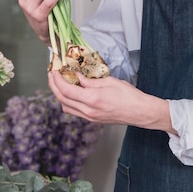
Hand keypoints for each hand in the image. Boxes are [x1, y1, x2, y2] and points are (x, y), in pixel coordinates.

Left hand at [48, 70, 175, 133]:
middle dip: (54, 86)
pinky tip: (72, 93)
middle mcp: (88, 111)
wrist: (140, 112)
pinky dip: (69, 101)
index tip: (54, 71)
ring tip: (61, 83)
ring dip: (60, 95)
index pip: (66, 90)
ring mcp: (90, 118)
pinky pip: (75, 111)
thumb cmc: (129, 95)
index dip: (56, 80)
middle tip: (52, 75)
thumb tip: (77, 77)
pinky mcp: (93, 120)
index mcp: (92, 99)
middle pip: (62, 100)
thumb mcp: (109, 81)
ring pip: (66, 107)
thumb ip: (90, 81)